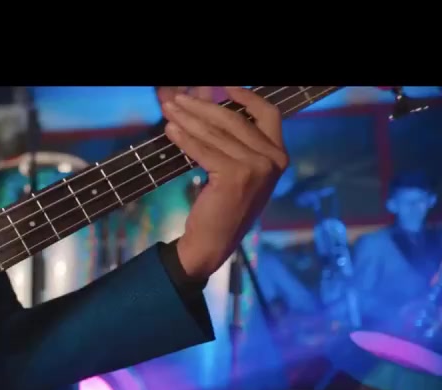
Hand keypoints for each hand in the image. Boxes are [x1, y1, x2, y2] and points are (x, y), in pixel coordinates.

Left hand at [160, 86, 288, 280]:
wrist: (214, 243)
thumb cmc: (224, 207)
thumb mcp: (241, 172)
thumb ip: (236, 144)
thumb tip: (211, 111)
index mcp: (279, 156)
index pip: (268, 114)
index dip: (246, 96)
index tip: (223, 85)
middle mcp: (273, 159)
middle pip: (235, 120)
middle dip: (203, 106)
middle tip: (180, 99)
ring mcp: (257, 168)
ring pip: (216, 133)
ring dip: (188, 118)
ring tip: (170, 109)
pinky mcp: (235, 176)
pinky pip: (203, 149)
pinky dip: (184, 138)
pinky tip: (170, 129)